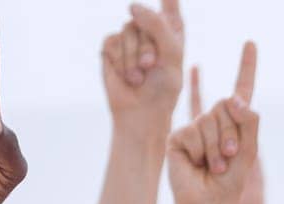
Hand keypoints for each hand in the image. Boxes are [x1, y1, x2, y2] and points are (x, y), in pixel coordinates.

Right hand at [101, 0, 183, 133]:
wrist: (141, 113)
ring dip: (134, 57)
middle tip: (151, 67)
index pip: (170, 5)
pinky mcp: (111, 47)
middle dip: (147, 45)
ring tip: (140, 77)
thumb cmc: (163, 89)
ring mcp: (129, 38)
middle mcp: (149, 31)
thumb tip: (131, 6)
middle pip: (144, 17)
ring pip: (127, 30)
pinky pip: (112, 42)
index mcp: (172, 32)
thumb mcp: (171, 56)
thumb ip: (157, 26)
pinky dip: (121, 61)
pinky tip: (127, 77)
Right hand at [190, 66, 262, 203]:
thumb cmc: (231, 180)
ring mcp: (194, 125)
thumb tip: (233, 99)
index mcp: (234, 122)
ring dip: (217, 147)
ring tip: (215, 165)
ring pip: (210, 120)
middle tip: (229, 158)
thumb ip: (248, 121)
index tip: (251, 44)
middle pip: (226, 106)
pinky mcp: (178, 135)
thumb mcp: (248, 150)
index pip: (241, 89)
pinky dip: (201, 151)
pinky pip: (193, 132)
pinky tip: (197, 164)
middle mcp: (213, 119)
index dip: (246, 66)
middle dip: (232, 134)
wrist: (209, 203)